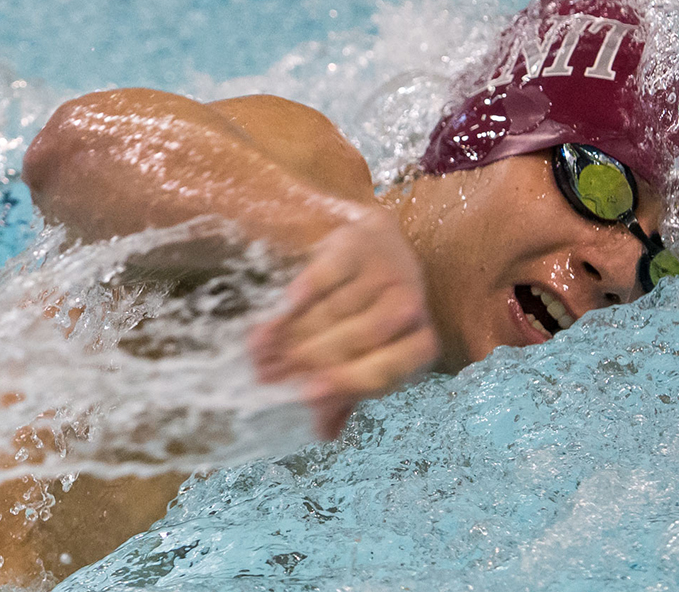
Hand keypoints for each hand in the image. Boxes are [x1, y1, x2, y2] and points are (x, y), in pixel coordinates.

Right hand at [248, 208, 439, 439]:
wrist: (371, 247)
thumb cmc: (366, 314)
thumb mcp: (361, 354)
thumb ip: (343, 393)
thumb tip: (323, 434)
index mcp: (419, 344)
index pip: (389, 371)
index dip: (349, 383)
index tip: (307, 393)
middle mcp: (411, 306)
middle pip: (358, 339)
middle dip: (308, 358)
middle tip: (267, 373)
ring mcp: (388, 271)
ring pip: (336, 310)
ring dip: (292, 332)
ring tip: (259, 348)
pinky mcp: (361, 243)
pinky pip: (327, 275)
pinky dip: (303, 293)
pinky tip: (284, 307)